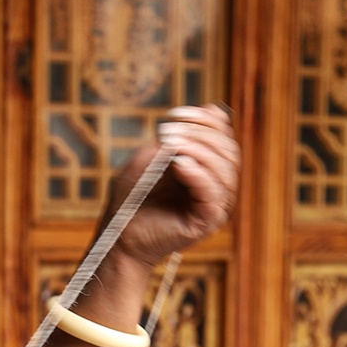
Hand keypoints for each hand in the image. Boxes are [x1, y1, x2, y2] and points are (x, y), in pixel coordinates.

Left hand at [105, 104, 239, 268]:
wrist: (118, 237)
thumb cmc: (131, 199)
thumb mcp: (151, 157)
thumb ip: (179, 135)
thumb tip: (213, 109)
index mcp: (207, 170)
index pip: (223, 137)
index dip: (205, 121)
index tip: (175, 113)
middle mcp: (217, 187)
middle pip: (228, 150)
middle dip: (200, 134)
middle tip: (169, 132)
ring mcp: (216, 205)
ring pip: (224, 169)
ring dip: (198, 150)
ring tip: (170, 147)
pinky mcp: (208, 221)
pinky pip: (213, 192)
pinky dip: (197, 173)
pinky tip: (178, 164)